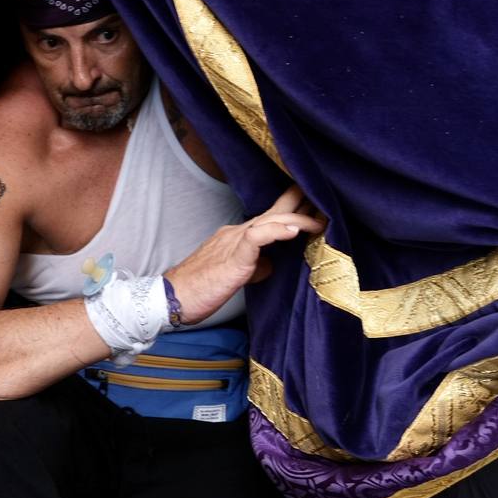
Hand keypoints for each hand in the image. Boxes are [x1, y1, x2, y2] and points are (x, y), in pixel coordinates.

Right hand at [165, 184, 323, 324]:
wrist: (172, 298)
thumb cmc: (201, 289)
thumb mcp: (236, 275)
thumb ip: (255, 266)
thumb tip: (271, 265)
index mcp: (238, 236)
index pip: (268, 216)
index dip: (291, 209)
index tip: (314, 206)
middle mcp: (236, 233)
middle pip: (273, 211)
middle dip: (300, 204)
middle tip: (325, 199)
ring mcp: (233, 242)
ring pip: (268, 221)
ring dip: (296, 220)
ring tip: (318, 221)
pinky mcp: (232, 257)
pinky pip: (256, 238)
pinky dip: (275, 232)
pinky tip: (292, 231)